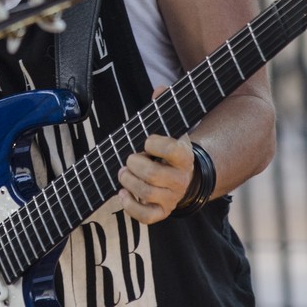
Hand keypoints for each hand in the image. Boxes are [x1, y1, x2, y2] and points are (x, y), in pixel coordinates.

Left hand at [117, 87, 194, 222]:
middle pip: (153, 174)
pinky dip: (130, 206)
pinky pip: (146, 217)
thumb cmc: (170, 151)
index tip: (146, 140)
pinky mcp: (163, 212)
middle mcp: (180, 178)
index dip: (156, 144)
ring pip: (147, 194)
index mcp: (184, 155)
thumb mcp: (171, 129)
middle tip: (129, 158)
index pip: (173, 150)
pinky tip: (122, 194)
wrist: (185, 178)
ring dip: (128, 182)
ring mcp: (172, 197)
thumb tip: (159, 89)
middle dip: (134, 164)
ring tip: (123, 173)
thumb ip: (164, 108)